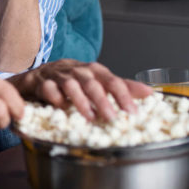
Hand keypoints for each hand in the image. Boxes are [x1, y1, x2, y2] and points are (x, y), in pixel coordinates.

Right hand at [9, 59, 152, 120]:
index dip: (123, 95)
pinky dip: (55, 98)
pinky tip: (61, 108)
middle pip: (92, 83)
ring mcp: (58, 75)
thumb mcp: (98, 81)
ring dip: (81, 101)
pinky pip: (48, 89)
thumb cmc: (73, 80)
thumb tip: (150, 93)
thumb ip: (122, 87)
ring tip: (90, 117)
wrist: (39, 73)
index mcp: (93, 70)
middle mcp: (77, 70)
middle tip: (112, 117)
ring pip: (70, 85)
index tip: (133, 111)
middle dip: (103, 100)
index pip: (111, 80)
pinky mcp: (41, 82)